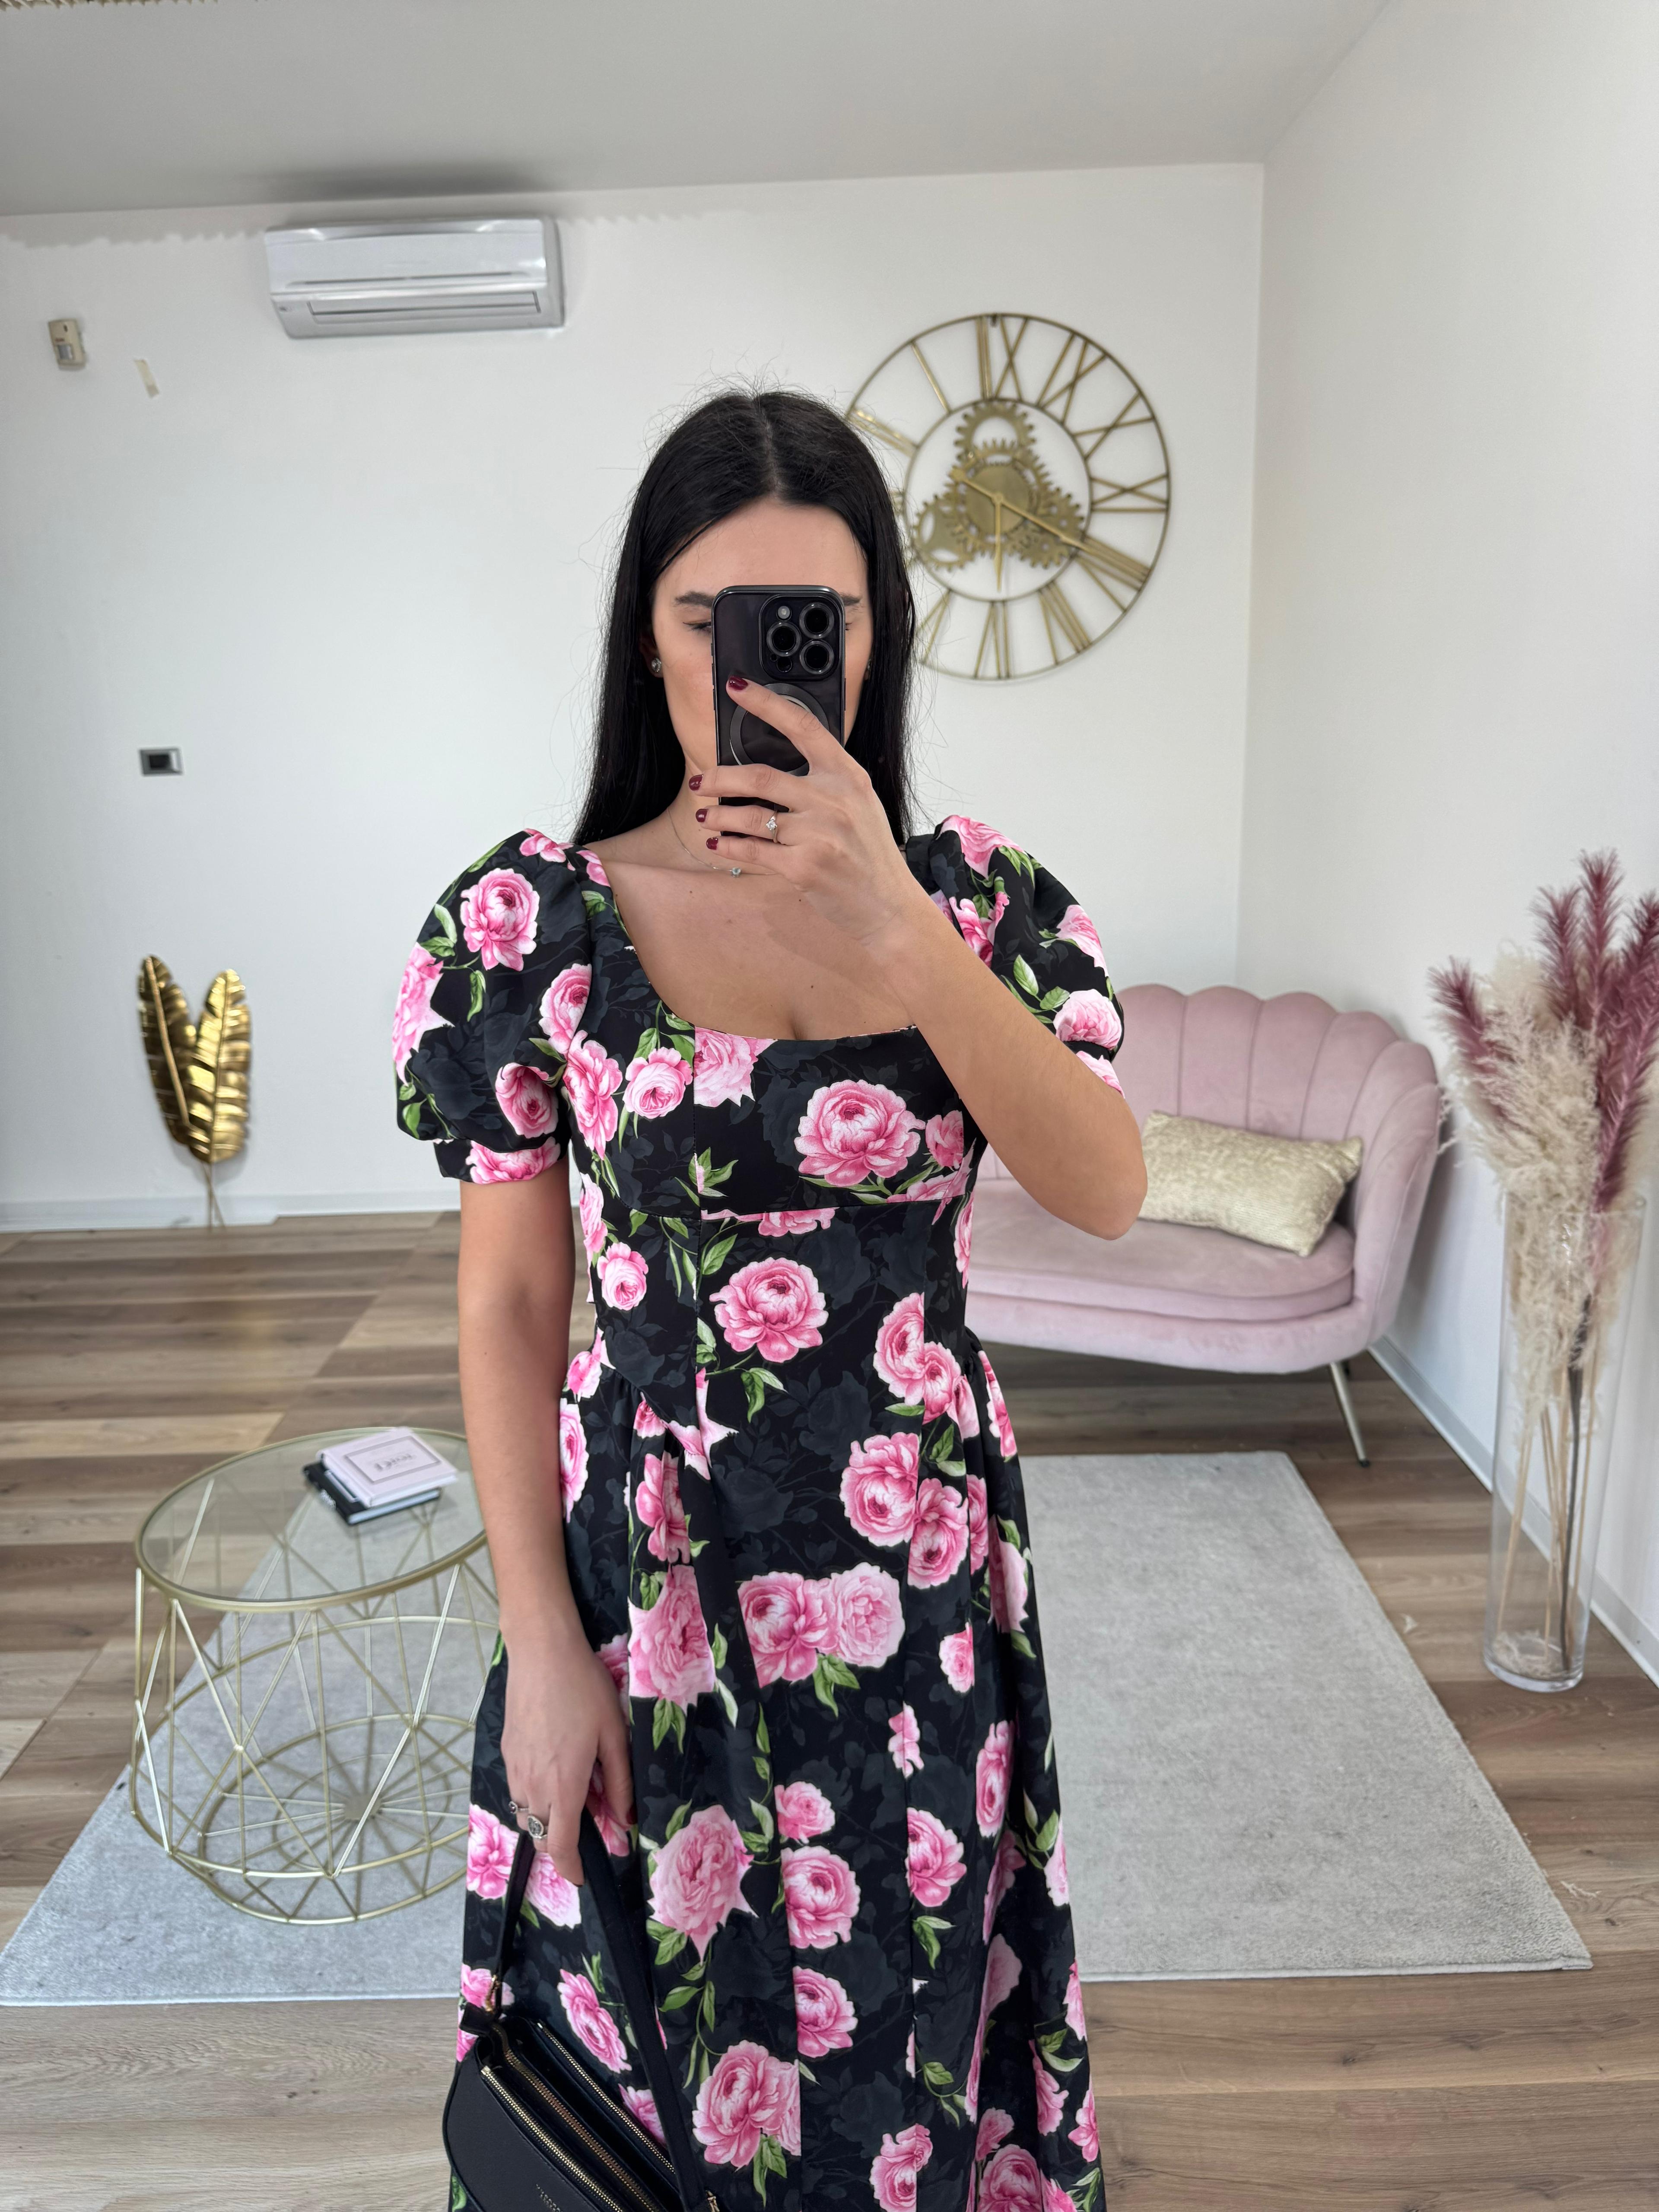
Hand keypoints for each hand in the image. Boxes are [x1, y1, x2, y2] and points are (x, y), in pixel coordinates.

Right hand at [500, 1624, 632, 1887]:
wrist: (541, 1651)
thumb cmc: (584, 1689)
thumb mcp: (613, 1734)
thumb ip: (619, 1782)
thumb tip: (625, 1820)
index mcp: (563, 1785)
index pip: (560, 1846)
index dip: (571, 1868)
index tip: (582, 1878)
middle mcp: (533, 1785)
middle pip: (541, 1834)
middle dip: (561, 1844)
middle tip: (586, 1829)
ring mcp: (515, 1768)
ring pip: (526, 1813)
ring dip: (546, 1818)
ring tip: (570, 1796)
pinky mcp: (506, 1751)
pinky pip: (518, 1789)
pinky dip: (534, 1795)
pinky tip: (553, 1768)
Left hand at [692, 679, 939, 950]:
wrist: (887, 904)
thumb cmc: (869, 854)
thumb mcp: (859, 804)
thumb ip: (825, 782)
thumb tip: (773, 770)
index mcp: (847, 776)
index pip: (803, 726)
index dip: (765, 703)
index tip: (736, 687)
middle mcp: (834, 800)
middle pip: (760, 777)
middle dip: (720, 778)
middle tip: (699, 780)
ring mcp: (819, 834)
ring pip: (750, 817)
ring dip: (719, 816)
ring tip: (705, 817)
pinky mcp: (803, 867)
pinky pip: (753, 851)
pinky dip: (729, 848)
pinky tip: (718, 845)